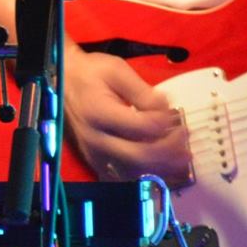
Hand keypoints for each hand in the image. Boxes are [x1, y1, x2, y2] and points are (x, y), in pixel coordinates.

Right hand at [62, 41, 191, 185]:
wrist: (62, 80)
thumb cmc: (90, 73)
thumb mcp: (117, 70)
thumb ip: (143, 92)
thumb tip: (166, 109)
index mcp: (99, 113)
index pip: (143, 128)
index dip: (165, 122)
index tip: (174, 113)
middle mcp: (96, 138)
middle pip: (140, 156)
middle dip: (169, 149)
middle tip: (184, 136)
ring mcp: (94, 152)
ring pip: (134, 171)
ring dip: (163, 166)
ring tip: (180, 154)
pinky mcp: (95, 160)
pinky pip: (124, 175)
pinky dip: (146, 173)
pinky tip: (160, 165)